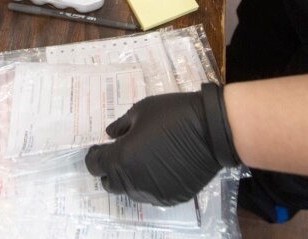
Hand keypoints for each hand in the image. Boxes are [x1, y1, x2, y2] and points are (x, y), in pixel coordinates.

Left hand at [84, 83, 240, 205]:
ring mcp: (153, 192)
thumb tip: (110, 135)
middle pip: (110, 183)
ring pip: (131, 190)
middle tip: (120, 154)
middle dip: (109, 169)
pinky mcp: (171, 197)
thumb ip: (121, 125)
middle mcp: (133, 181)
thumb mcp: (141, 110)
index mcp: (121, 159)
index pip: (95, 165)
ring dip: (130, 177)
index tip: (100, 147)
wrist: (212, 129)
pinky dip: (151, 182)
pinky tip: (161, 166)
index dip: (95, 155)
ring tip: (142, 159)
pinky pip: (152, 193)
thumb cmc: (173, 114)